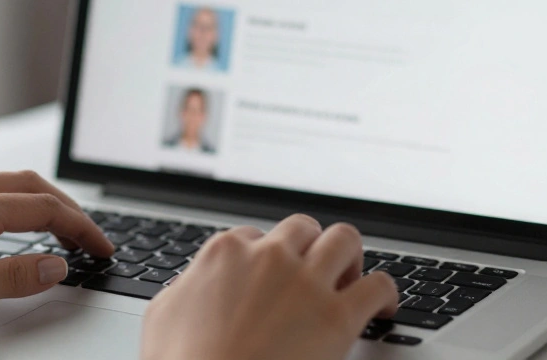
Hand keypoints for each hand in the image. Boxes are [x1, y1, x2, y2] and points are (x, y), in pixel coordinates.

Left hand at [0, 170, 112, 309]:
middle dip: (67, 206)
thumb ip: (8, 277)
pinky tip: (8, 216)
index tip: (100, 247)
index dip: (79, 227)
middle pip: (30, 184)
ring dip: (39, 198)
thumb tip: (54, 265)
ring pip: (5, 180)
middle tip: (90, 235)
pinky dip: (11, 196)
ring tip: (59, 224)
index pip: (43, 209)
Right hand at [141, 214, 397, 359]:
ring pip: (345, 240)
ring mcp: (305, 283)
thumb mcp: (161, 317)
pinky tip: (382, 308)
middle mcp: (269, 257)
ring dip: (349, 258)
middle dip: (310, 248)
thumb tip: (191, 286)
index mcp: (225, 253)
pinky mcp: (338, 317)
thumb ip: (184, 289)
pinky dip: (385, 293)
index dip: (265, 259)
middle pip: (303, 229)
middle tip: (315, 273)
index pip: (254, 237)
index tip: (272, 277)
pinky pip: (378, 285)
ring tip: (351, 280)